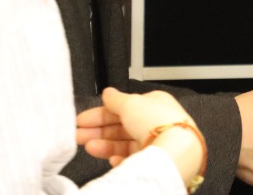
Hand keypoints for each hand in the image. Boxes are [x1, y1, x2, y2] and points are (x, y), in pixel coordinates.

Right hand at [76, 87, 203, 181]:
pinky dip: (120, 159)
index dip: (101, 113)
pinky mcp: (154, 160)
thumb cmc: (157, 122)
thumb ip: (116, 99)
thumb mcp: (130, 103)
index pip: (121, 108)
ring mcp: (155, 142)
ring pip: (124, 143)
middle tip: (78, 135)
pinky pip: (132, 160)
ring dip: (104, 145)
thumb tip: (108, 93)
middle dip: (98, 131)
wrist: (175, 150)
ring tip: (88, 147)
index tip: (82, 120)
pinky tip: (112, 160)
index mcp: (153, 103)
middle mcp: (155, 122)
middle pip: (120, 126)